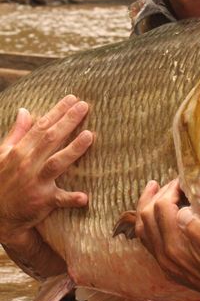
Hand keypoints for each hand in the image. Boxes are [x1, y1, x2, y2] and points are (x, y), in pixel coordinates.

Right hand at [0, 95, 92, 245]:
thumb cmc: (2, 181)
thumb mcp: (2, 155)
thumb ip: (16, 133)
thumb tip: (24, 110)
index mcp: (18, 152)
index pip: (40, 127)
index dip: (57, 112)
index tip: (73, 99)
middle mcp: (27, 165)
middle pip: (50, 139)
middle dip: (68, 122)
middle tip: (85, 106)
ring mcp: (35, 183)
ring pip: (56, 163)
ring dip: (73, 150)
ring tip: (90, 136)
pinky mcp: (42, 202)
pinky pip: (59, 200)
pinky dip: (71, 198)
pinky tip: (85, 196)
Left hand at [135, 179, 199, 300]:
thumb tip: (181, 212)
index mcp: (177, 248)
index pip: (162, 207)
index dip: (172, 188)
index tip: (186, 180)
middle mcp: (165, 256)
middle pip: (147, 214)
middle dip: (159, 193)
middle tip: (177, 182)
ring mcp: (164, 262)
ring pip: (142, 227)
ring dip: (147, 204)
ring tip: (155, 187)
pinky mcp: (167, 265)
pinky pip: (146, 239)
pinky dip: (146, 221)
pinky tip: (154, 210)